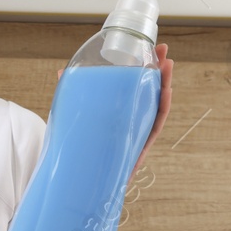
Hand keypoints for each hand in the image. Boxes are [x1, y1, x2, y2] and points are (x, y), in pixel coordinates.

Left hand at [56, 42, 173, 177]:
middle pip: (151, 92)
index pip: (137, 86)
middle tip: (163, 50)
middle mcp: (132, 122)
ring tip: (169, 65)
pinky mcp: (137, 149)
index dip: (147, 67)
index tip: (151, 47)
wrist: (75, 184)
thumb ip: (72, 97)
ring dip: (166, 85)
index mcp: (121, 113)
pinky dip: (161, 110)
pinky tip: (165, 93)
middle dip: (160, 70)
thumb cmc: (79, 149)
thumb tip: (61, 73)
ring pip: (157, 107)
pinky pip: (154, 128)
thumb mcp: (74, 118)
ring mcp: (137, 134)